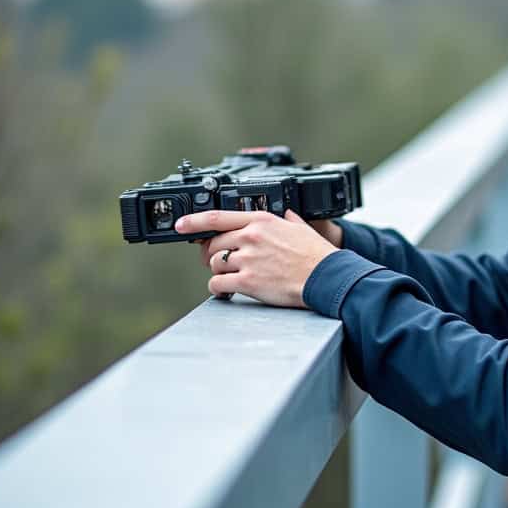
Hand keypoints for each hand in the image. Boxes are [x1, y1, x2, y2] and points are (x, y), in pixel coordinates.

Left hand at [179, 209, 338, 307]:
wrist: (326, 277)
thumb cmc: (317, 255)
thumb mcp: (301, 228)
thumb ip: (288, 220)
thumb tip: (287, 215)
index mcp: (261, 221)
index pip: (217, 217)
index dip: (194, 221)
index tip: (181, 225)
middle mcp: (250, 238)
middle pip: (213, 244)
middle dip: (211, 254)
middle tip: (219, 262)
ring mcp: (248, 260)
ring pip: (214, 265)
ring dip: (218, 272)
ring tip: (230, 277)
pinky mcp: (248, 282)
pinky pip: (218, 284)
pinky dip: (218, 289)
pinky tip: (225, 291)